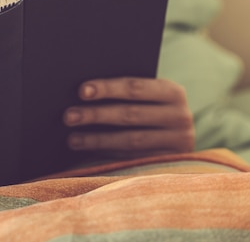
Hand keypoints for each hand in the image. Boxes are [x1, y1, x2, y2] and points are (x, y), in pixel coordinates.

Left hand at [63, 77, 194, 158]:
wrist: (178, 135)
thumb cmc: (151, 107)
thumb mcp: (148, 96)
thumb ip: (127, 92)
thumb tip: (84, 91)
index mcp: (173, 92)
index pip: (135, 87)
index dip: (107, 88)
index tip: (81, 91)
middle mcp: (181, 117)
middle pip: (131, 114)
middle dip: (96, 115)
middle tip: (69, 116)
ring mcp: (178, 143)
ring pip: (130, 140)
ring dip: (97, 139)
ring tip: (72, 138)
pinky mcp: (169, 163)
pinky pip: (133, 158)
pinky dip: (108, 154)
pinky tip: (89, 150)